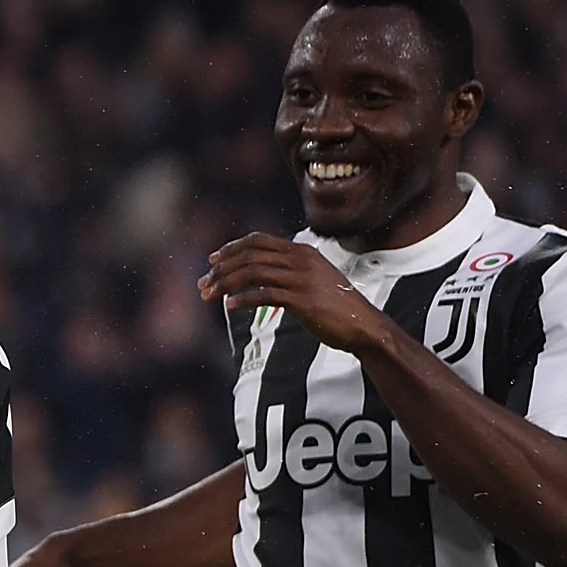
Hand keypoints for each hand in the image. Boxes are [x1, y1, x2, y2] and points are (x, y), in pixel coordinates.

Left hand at [199, 233, 387, 354]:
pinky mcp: (302, 300)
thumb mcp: (313, 278)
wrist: (363, 325)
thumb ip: (289, 270)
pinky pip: (264, 295)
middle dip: (221, 268)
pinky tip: (229, 306)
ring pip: (252, 273)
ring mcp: (302, 279)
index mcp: (302, 251)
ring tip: (208, 296)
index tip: (212, 261)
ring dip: (225, 284)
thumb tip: (257, 274)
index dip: (231, 248)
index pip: (258, 240)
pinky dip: (242, 299)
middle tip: (203, 283)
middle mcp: (301, 260)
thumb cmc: (336, 305)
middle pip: (250, 255)